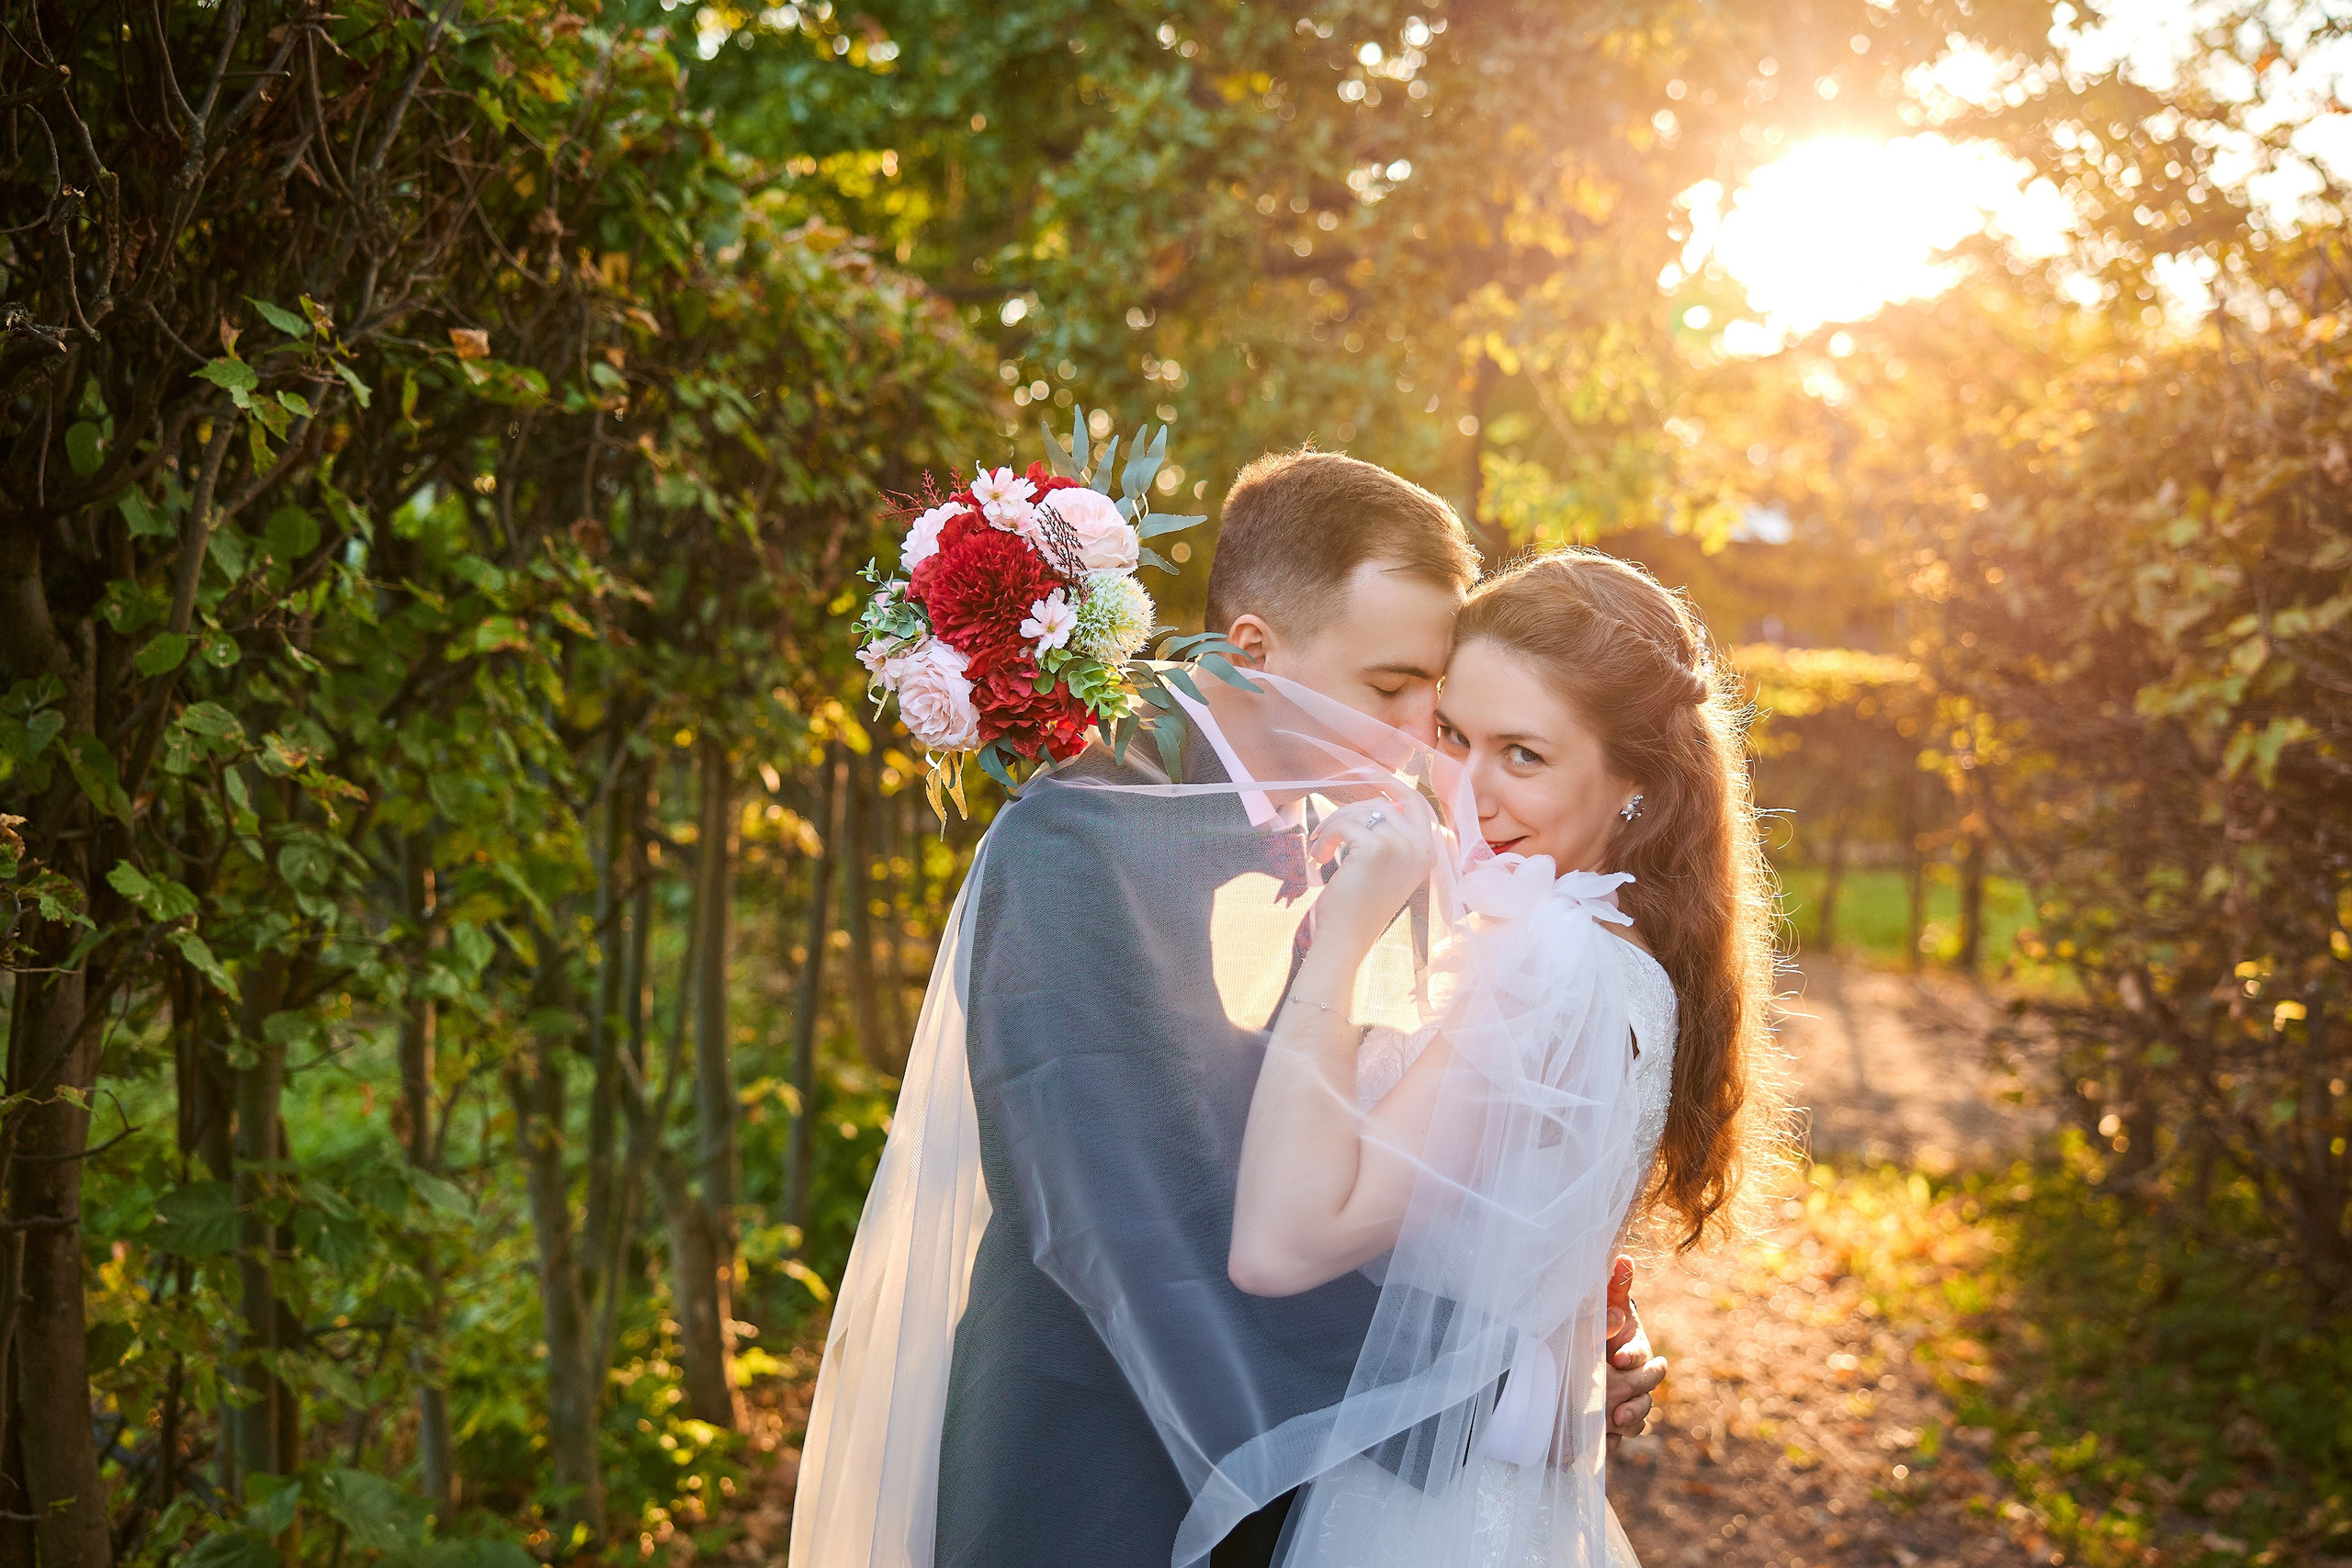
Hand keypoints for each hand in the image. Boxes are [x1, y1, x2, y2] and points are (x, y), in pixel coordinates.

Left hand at [1307, 798, 1434, 953]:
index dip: (1393, 787)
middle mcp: (1422, 847)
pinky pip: (1345, 825)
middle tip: (1325, 832)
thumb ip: (1394, 838)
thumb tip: (1384, 799)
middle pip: (1383, 804)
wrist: (1347, 940)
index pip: (1417, 803)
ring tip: (1320, 848)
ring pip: (1361, 812)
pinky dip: (1326, 837)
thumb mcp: (1389, 869)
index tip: (1370, 777)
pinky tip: (1319, 857)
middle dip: (1349, 812)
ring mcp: (1401, 847)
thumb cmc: (1361, 906)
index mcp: (1429, 851)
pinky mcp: (1375, 849)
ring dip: (1333, 825)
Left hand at [1603, 1255, 1664, 1446]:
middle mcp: (1633, 1378)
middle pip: (1648, 1388)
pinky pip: (1622, 1438)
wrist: (1565, 1363)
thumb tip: (1623, 1257)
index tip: (1616, 1358)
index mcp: (1632, 1349)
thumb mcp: (1596, 1307)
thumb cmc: (1588, 1330)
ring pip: (1640, 1415)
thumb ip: (1613, 1287)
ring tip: (1615, 1421)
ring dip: (1632, 1419)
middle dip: (1637, 1392)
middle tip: (1619, 1398)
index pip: (1641, 1355)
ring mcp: (1624, 1402)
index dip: (1632, 1357)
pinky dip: (1615, 1441)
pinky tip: (1605, 1442)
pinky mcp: (1610, 1425)